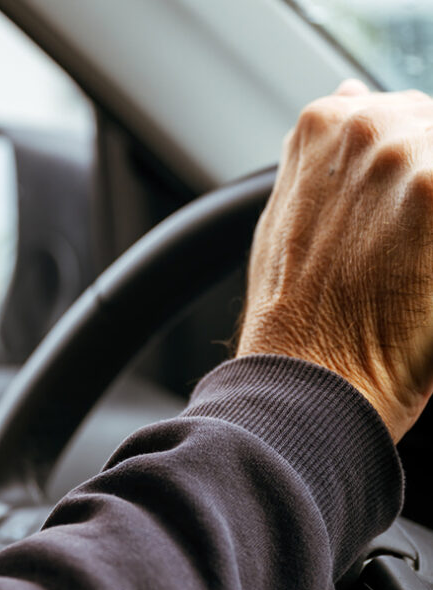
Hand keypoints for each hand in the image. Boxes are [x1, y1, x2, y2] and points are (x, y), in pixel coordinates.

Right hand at [238, 80, 432, 441]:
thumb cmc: (295, 311)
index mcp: (323, 123)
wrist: (308, 375)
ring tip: (414, 263)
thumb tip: (352, 94)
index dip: (409, 174)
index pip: (408, 116)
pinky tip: (423, 270)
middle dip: (428, 188)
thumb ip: (325, 155)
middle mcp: (365, 125)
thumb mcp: (289, 216)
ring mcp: (407, 153)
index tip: (403, 218)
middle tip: (406, 250)